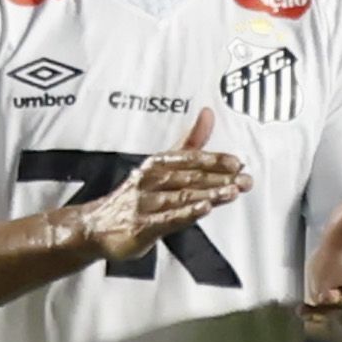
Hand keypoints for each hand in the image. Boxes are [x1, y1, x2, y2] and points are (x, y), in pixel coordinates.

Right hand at [76, 110, 250, 260]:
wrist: (96, 227)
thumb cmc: (137, 196)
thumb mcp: (161, 165)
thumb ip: (189, 143)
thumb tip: (208, 113)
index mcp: (155, 164)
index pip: (187, 158)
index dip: (213, 159)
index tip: (236, 162)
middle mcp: (148, 182)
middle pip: (187, 177)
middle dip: (219, 178)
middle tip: (244, 180)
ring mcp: (144, 205)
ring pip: (180, 197)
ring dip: (208, 193)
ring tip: (231, 192)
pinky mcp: (140, 228)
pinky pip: (166, 219)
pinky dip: (186, 213)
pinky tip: (203, 209)